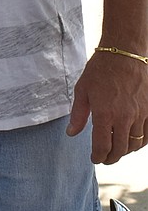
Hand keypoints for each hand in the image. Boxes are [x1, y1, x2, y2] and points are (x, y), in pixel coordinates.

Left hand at [67, 49, 147, 163]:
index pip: (102, 146)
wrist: (125, 52)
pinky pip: (147, 135)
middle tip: (105, 158)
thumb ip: (78, 115)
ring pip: (135, 144)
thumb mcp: (82, 90)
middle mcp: (124, 117)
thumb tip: (71, 133)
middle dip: (111, 157)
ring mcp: (140, 114)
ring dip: (125, 151)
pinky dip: (140, 143)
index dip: (98, 156)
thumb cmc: (101, 69)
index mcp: (105, 114)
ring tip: (117, 150)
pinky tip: (133, 141)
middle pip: (120, 149)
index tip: (95, 158)